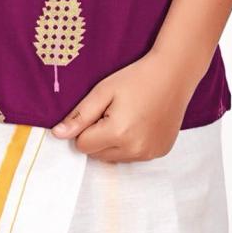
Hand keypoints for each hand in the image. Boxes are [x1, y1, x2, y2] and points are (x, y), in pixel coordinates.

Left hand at [50, 51, 197, 161]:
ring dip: (114, 143)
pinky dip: (132, 144)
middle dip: (98, 137)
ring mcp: (149, 153)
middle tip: (113, 112)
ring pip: (114, 158)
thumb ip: (79, 116)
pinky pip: (134, 156)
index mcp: (118, 133)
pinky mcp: (160, 152)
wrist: (174, 74)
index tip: (99, 111)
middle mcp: (135, 149)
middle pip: (97, 155)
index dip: (85, 128)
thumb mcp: (102, 91)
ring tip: (128, 117)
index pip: (82, 146)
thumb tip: (57, 135)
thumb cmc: (137, 78)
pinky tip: (141, 124)